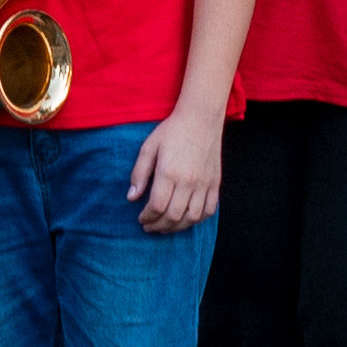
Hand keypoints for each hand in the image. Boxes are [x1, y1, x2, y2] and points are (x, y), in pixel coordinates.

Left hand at [128, 108, 227, 232]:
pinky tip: (186, 218)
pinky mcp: (215, 183)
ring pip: (192, 218)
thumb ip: (139, 173)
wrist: (200, 118)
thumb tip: (131, 198)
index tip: (141, 218)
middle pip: (173, 216)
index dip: (147, 217)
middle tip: (149, 227)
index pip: (156, 206)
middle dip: (159, 226)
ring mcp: (204, 183)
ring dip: (177, 227)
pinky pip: (209, 210)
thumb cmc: (172, 131)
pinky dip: (197, 219)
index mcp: (169, 172)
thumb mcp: (148, 147)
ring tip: (166, 227)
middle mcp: (188, 181)